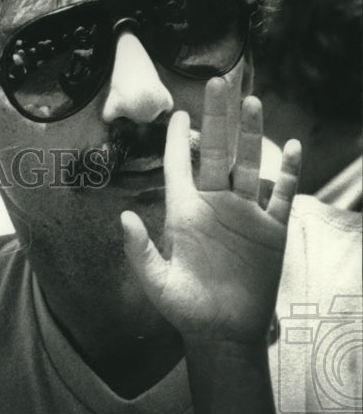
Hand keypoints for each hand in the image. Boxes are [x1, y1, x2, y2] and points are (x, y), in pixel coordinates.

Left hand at [122, 78, 301, 344]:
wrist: (223, 332)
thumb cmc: (184, 309)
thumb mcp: (156, 282)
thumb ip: (139, 250)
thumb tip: (121, 216)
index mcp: (184, 214)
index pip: (178, 167)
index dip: (176, 141)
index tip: (175, 113)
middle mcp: (215, 206)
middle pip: (217, 152)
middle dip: (217, 118)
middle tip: (218, 81)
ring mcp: (245, 215)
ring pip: (249, 165)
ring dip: (251, 134)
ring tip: (251, 102)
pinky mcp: (271, 230)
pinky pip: (283, 195)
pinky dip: (289, 172)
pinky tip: (293, 147)